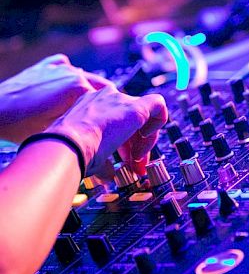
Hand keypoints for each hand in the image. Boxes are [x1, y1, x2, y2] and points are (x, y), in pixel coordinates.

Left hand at [0, 54, 112, 142]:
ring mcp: (58, 67)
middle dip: (102, 100)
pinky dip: (69, 75)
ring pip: (83, 76)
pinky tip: (65, 86)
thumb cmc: (22, 126)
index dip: (109, 112)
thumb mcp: (58, 129)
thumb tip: (96, 123)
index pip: (106, 100)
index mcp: (79, 87)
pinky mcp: (45, 66)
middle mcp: (73, 72)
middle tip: (102, 115)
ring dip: (86, 88)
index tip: (111, 121)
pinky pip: (65, 66)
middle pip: (98, 86)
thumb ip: (82, 120)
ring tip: (83, 105)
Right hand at [46, 86, 167, 178]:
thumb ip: (102, 158)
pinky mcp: (135, 107)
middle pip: (131, 120)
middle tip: (135, 166)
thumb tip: (110, 174)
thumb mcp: (85, 152)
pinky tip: (146, 142)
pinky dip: (158, 123)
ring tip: (136, 163)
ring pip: (145, 115)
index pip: (115, 122)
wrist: (66, 146)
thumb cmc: (69, 153)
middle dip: (136, 145)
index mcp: (89, 107)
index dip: (124, 143)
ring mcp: (119, 100)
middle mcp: (105, 99)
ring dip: (145, 142)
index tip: (124, 161)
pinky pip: (158, 105)